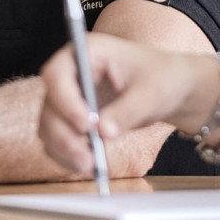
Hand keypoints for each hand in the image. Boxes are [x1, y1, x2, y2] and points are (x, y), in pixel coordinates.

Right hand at [37, 33, 212, 175]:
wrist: (169, 88)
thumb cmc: (162, 78)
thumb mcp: (151, 93)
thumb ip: (127, 111)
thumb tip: (103, 133)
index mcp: (87, 52)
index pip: (57, 74)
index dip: (65, 101)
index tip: (86, 125)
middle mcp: (71, 73)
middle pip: (50, 105)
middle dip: (64, 134)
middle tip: (87, 158)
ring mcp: (69, 97)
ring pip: (49, 126)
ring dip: (64, 149)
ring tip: (91, 166)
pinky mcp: (72, 118)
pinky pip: (58, 139)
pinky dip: (67, 155)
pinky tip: (88, 166)